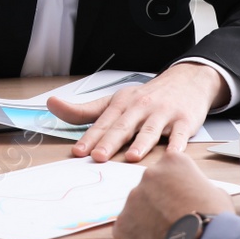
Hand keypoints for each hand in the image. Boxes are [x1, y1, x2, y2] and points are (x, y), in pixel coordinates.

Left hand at [47, 62, 226, 161]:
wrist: (186, 81)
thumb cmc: (147, 97)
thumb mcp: (115, 101)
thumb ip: (85, 110)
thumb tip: (53, 105)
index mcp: (122, 104)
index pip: (102, 122)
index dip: (90, 137)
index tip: (78, 151)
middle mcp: (141, 107)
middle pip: (123, 126)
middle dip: (110, 142)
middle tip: (98, 156)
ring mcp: (163, 113)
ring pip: (150, 130)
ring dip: (141, 143)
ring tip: (132, 157)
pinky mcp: (185, 121)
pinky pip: (181, 135)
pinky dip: (177, 145)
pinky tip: (173, 156)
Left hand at [114, 151, 231, 238]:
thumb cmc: (215, 218)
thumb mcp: (216, 192)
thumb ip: (198, 187)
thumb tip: (195, 195)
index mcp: (172, 161)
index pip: (170, 168)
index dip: (178, 186)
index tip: (183, 199)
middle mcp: (149, 174)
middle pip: (151, 185)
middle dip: (160, 200)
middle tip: (174, 218)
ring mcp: (133, 197)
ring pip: (138, 206)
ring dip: (148, 217)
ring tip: (167, 234)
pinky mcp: (123, 223)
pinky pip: (128, 228)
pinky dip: (138, 237)